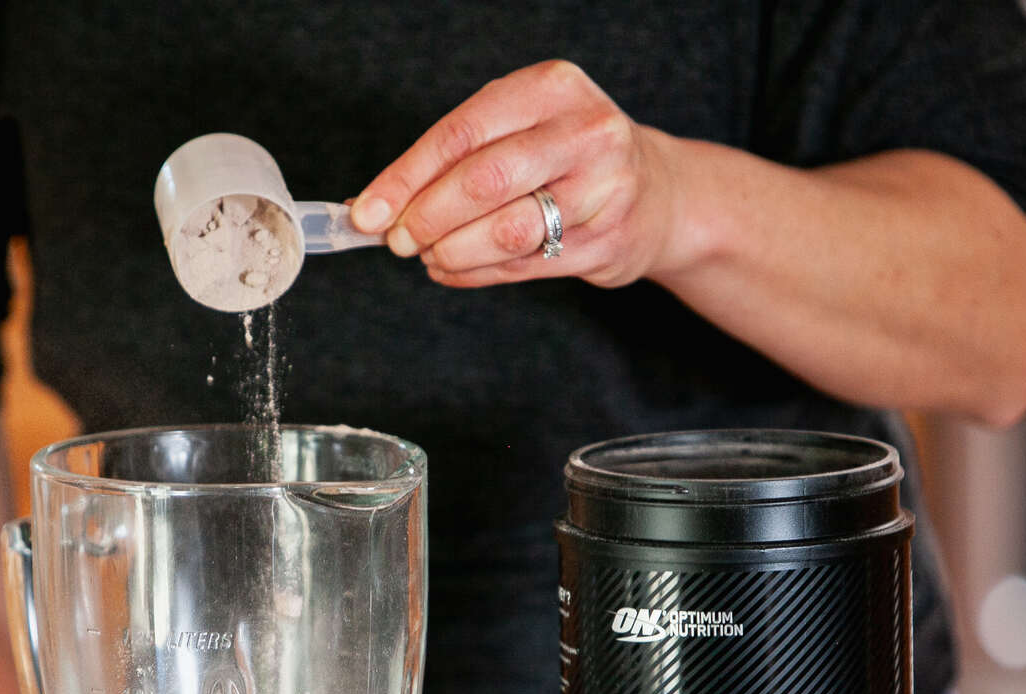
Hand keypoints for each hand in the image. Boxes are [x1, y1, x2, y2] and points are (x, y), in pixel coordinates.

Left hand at [350, 60, 684, 289]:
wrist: (657, 192)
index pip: (462, 133)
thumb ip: (456, 158)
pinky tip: (453, 269)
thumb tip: (377, 205)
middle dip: (427, 217)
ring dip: (453, 251)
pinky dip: (476, 273)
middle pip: (484, 180)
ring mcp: (605, 189)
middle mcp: (586, 131)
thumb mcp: (520, 128)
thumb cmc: (568, 156)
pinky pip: (525, 266)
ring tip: (429, 256)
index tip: (368, 212)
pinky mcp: (608, 241)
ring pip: (507, 230)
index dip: (406, 177)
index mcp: (552, 88)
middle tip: (398, 241)